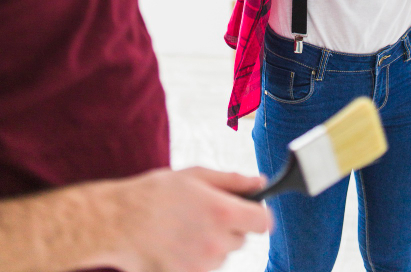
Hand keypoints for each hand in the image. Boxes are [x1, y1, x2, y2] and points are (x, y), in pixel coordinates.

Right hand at [107, 166, 270, 271]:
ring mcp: (202, 266)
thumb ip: (233, 181)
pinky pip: (203, 268)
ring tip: (184, 227)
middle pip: (241, 238)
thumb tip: (260, 182)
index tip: (251, 211)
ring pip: (221, 255)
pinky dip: (195, 259)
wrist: (119, 222)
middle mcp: (217, 243)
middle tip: (202, 213)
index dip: (259, 214)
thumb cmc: (155, 194)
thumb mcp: (196, 175)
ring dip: (211, 244)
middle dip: (229, 226)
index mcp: (223, 213)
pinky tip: (176, 244)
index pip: (264, 222)